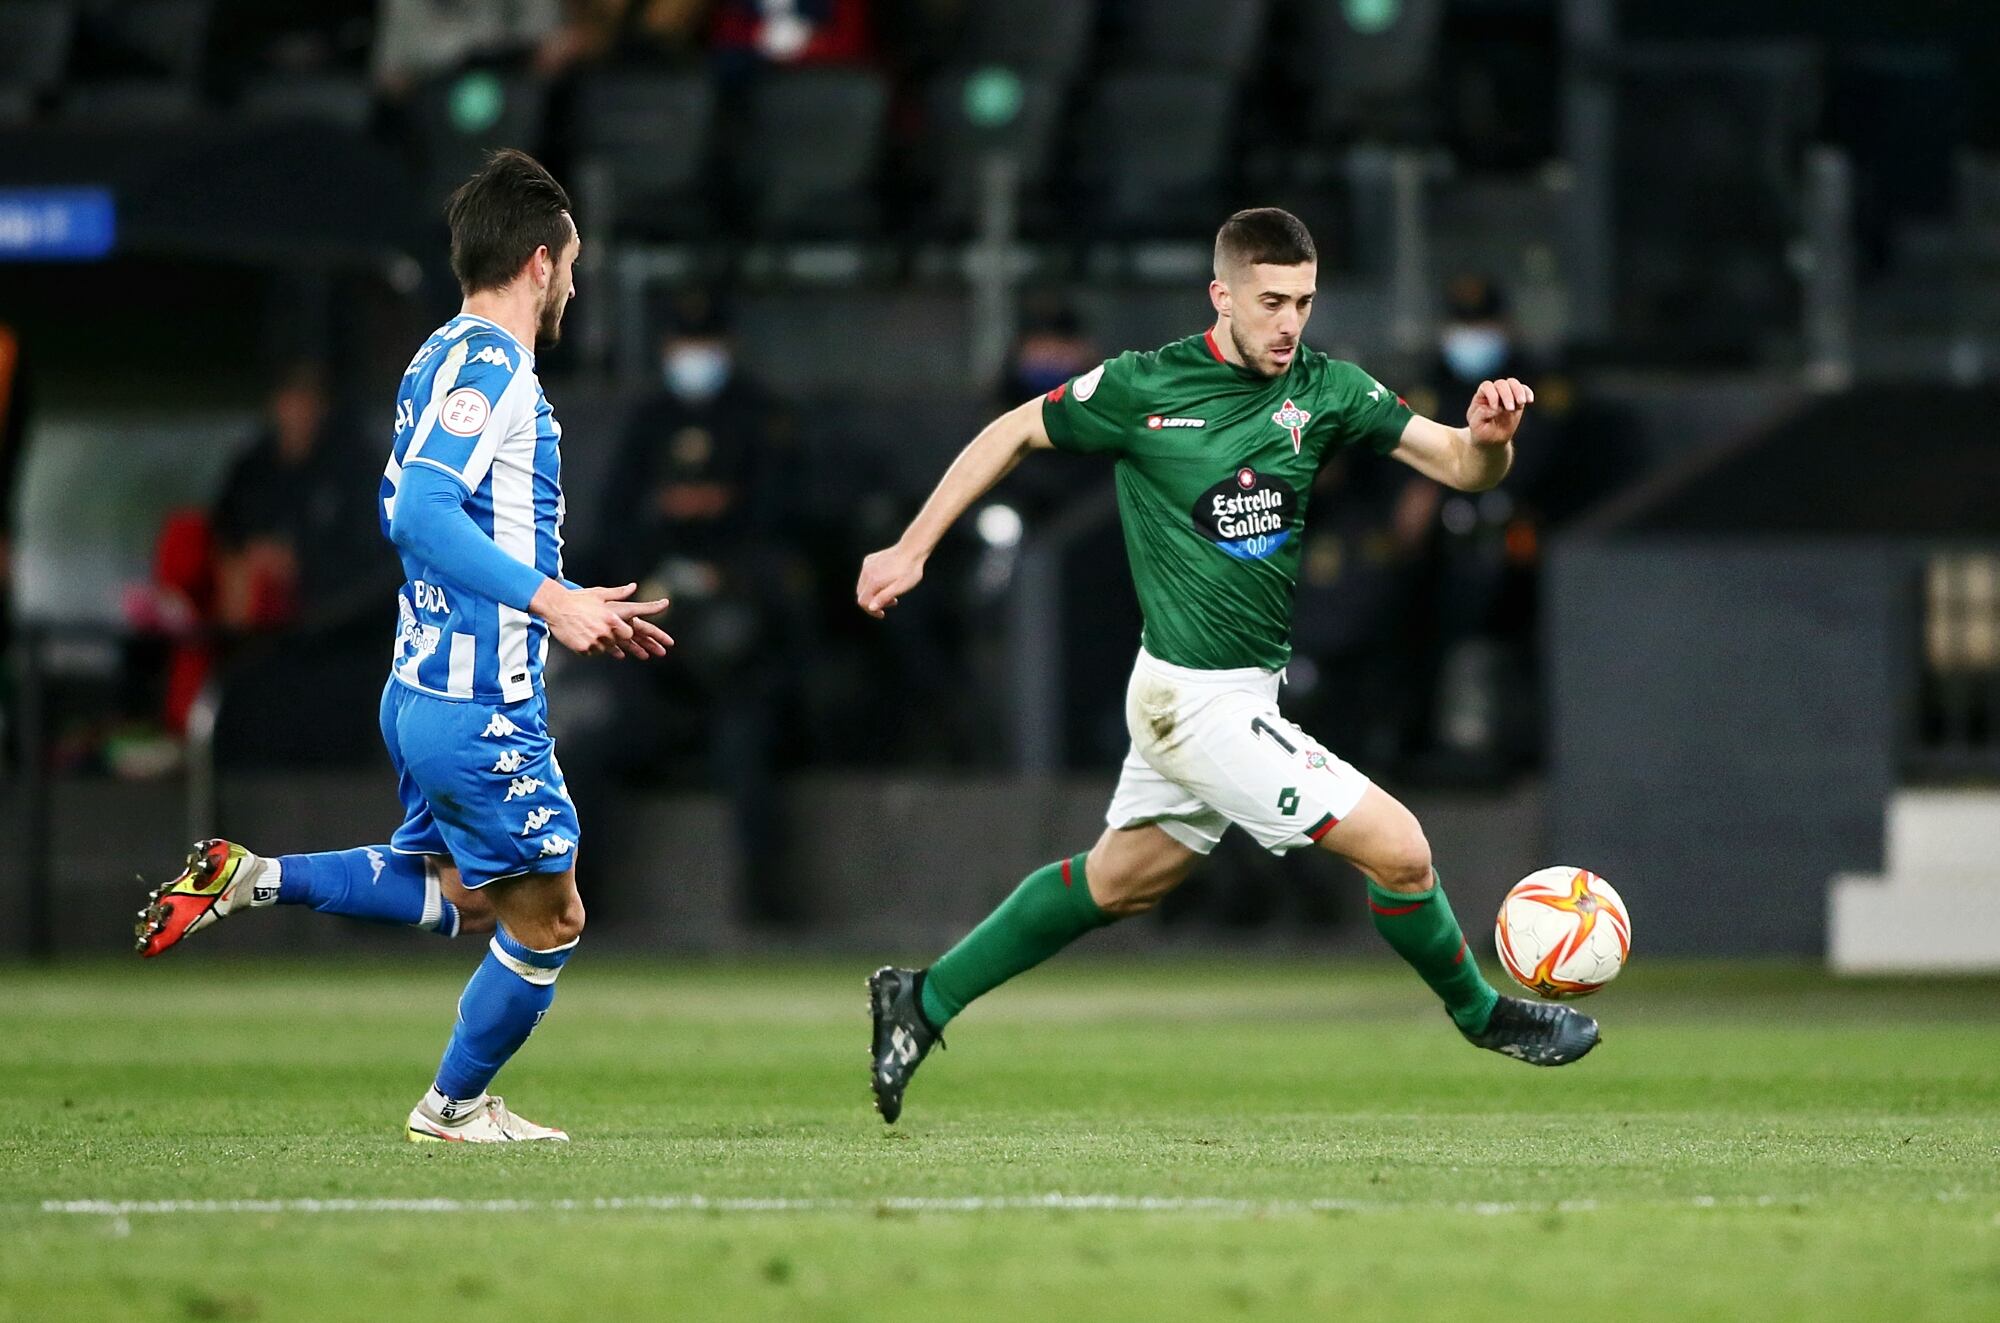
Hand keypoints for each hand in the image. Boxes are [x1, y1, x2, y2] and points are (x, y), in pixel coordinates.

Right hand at [531, 581, 672, 659]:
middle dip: (633, 644)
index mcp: (613, 616)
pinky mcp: (585, 649)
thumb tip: (633, 587)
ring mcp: (595, 641)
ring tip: (596, 634)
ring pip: (608, 648)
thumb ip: (619, 593)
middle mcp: (606, 630)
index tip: (665, 640)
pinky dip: (593, 647)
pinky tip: (585, 638)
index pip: (635, 628)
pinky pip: (594, 652)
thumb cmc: (578, 599)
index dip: (649, 635)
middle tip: (649, 651)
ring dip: (606, 643)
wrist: (554, 606)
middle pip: (624, 642)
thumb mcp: (600, 594)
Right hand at [857, 544, 924, 617]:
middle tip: (891, 601)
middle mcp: (867, 572)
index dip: (871, 611)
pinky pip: (866, 575)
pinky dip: (873, 582)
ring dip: (874, 592)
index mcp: (874, 581)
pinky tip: (886, 580)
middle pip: (861, 594)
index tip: (882, 614)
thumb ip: (884, 598)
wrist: (912, 549)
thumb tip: (871, 607)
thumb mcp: (900, 588)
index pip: (863, 601)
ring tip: (891, 591)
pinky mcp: (870, 559)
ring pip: (863, 585)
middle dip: (874, 602)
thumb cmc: (910, 569)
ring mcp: (867, 564)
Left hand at [1466, 378, 1533, 445]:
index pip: (1487, 386)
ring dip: (1518, 391)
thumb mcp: (1475, 426)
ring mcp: (1506, 395)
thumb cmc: (1481, 431)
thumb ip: (1481, 414)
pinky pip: (1524, 390)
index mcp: (1481, 396)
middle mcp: (1494, 393)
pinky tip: (1529, 400)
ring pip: (1513, 383)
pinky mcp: (1517, 401)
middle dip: (1507, 395)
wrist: (1492, 439)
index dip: (1492, 394)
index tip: (1495, 407)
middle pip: (1501, 384)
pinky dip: (1528, 393)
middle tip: (1510, 409)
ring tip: (1521, 403)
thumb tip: (1497, 408)